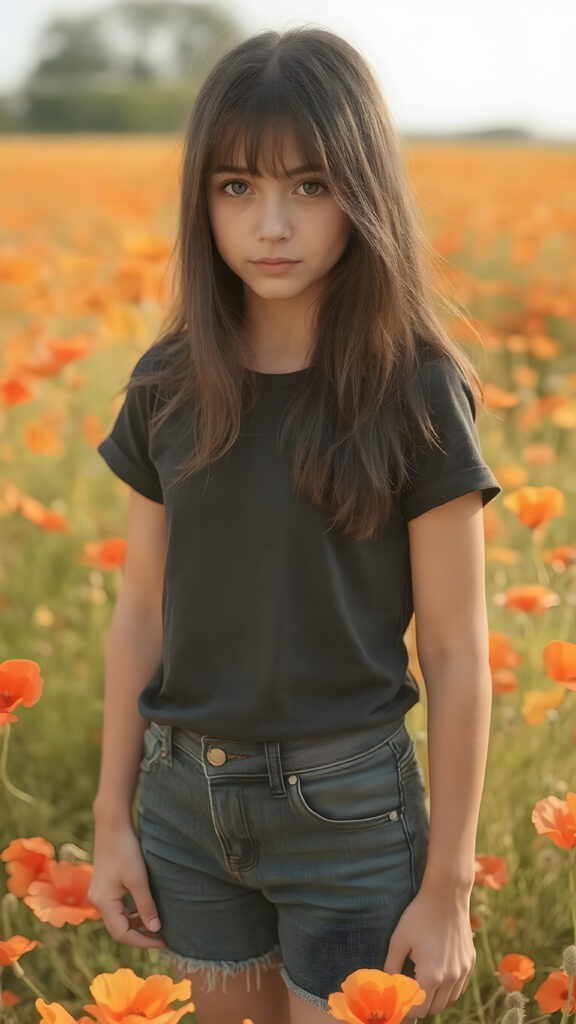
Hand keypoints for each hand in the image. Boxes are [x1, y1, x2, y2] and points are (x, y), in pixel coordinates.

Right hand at [88, 820, 166, 949]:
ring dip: (137, 924)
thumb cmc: (126, 850)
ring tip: (157, 925)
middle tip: (163, 937)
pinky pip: (117, 908)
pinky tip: (145, 910)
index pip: (123, 934)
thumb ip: (146, 905)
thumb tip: (155, 929)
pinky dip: (131, 913)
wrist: (112, 825)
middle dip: (141, 935)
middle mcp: (97, 902)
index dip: (144, 941)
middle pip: (119, 929)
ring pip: (119, 919)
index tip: (163, 942)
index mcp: (104, 903)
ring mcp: (99, 894)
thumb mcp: (138, 879)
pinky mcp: (104, 886)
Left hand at [382, 884, 475, 1018]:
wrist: (446, 896)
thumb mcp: (398, 940)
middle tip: (409, 991)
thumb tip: (388, 984)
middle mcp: (450, 978)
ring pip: (450, 999)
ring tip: (423, 983)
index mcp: (431, 976)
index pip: (418, 1009)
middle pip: (435, 1008)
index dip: (407, 1007)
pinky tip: (439, 975)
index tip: (399, 1000)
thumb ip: (391, 967)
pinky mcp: (470, 962)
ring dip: (436, 998)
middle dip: (420, 1005)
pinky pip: (460, 986)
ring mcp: (463, 971)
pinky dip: (449, 988)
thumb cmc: (419, 916)